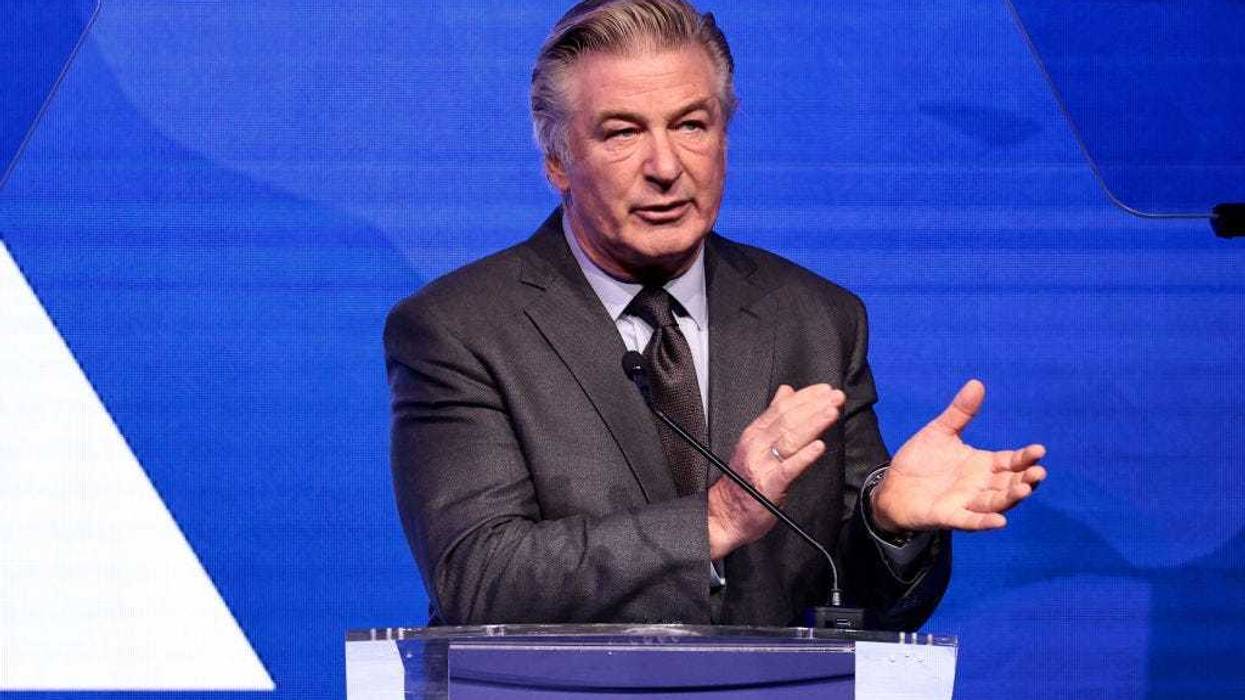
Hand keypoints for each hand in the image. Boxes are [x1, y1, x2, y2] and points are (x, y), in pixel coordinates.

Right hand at [707, 384, 844, 557]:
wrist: (724, 514)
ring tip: (831, 413)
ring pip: (790, 439)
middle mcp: (756, 446)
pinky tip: (819, 447)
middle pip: (788, 420)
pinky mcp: (769, 486)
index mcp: (754, 434)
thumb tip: (786, 392)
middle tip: (836, 397)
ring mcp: (762, 465)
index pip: (781, 408)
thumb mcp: (754, 442)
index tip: (825, 389)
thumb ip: (772, 417)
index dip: (805, 397)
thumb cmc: (743, 481)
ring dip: (813, 424)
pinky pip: (788, 469)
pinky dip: (804, 456)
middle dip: (815, 406)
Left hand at [872, 379, 1046, 532]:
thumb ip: (960, 412)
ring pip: (995, 502)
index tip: (1039, 450)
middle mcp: (980, 485)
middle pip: (1009, 483)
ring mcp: (966, 502)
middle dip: (1025, 479)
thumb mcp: (940, 431)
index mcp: (982, 464)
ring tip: (1025, 490)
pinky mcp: (949, 516)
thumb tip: (977, 383)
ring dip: (1011, 498)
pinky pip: (971, 521)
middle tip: (1038, 472)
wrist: (892, 485)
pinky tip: (1000, 521)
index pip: (1010, 461)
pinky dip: (985, 522)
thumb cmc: (920, 460)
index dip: (1025, 457)